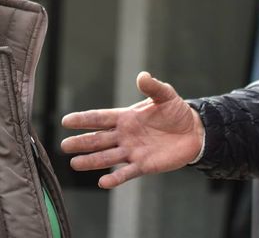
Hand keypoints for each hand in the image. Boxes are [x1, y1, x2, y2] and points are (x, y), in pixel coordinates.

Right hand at [60, 71, 204, 188]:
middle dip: (81, 142)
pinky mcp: (144, 165)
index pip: (100, 118)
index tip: (66, 121)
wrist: (194, 131)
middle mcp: (125, 135)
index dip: (83, 120)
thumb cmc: (176, 111)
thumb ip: (152, 86)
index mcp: (126, 117)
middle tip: (63, 146)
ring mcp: (132, 151)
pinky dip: (115, 178)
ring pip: (107, 157)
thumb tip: (142, 75)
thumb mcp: (165, 95)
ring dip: (91, 161)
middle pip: (98, 140)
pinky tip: (102, 182)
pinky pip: (126, 173)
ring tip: (74, 164)